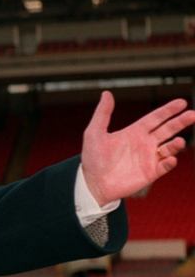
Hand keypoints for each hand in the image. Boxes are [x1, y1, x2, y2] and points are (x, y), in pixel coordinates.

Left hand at [82, 91, 194, 205]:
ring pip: (169, 147)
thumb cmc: (92, 158)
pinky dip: (169, 162)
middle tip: (193, 114)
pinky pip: (164, 166)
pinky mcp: (150, 173)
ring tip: (178, 141)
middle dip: (180, 122)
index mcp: (134, 132)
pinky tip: (170, 158)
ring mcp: (149, 158)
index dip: (168, 110)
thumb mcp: (94, 133)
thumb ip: (102, 113)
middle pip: (167, 129)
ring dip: (176, 144)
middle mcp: (145, 143)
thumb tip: (106, 93)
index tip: (182, 102)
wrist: (92, 183)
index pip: (155, 118)